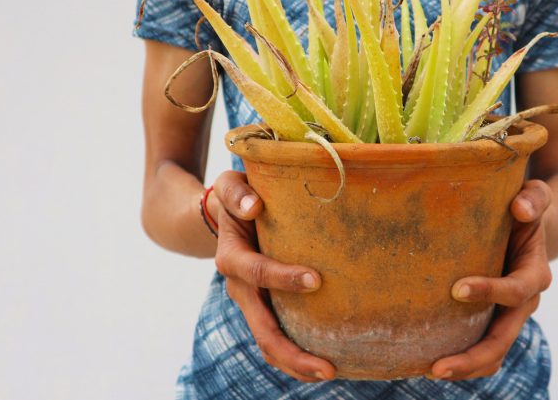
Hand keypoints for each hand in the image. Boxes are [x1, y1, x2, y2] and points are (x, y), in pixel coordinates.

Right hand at [210, 171, 335, 381]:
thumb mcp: (229, 184)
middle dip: (293, 351)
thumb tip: (255, 206)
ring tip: (330, 372)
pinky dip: (296, 354)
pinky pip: (277, 336)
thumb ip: (236, 193)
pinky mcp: (265, 307)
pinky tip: (325, 361)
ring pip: (268, 343)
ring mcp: (252, 302)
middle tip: (328, 366)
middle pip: (262, 329)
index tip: (316, 280)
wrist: (226, 213)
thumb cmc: (237, 196)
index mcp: (231, 258)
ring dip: (296, 363)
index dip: (283, 278)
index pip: (257, 272)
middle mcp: (239, 288)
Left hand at [429, 179, 553, 380]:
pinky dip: (462, 360)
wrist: (526, 225)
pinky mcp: (492, 319)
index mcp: (535, 273)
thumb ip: (533, 198)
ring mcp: (508, 316)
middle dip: (472, 356)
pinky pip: (482, 349)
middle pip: (502, 339)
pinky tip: (428, 361)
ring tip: (429, 371)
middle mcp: (525, 302)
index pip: (516, 291)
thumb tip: (519, 208)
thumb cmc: (523, 208)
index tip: (457, 289)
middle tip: (436, 366)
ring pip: (493, 354)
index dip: (490, 291)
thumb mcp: (534, 196)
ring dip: (465, 367)